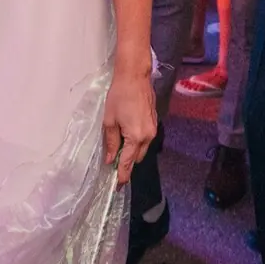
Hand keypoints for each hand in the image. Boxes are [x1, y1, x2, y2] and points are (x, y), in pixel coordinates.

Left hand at [102, 71, 156, 185]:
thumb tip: (110, 159)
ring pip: (142, 150)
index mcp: (136, 137)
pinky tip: (127, 136)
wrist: (135, 77)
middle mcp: (148, 137)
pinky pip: (145, 140)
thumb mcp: (109, 120)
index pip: (128, 162)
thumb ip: (111, 142)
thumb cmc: (119, 96)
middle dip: (126, 162)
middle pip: (136, 158)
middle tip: (113, 163)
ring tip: (118, 148)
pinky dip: (137, 143)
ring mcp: (153, 130)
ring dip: (131, 152)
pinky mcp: (155, 123)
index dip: (122, 175)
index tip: (117, 186)